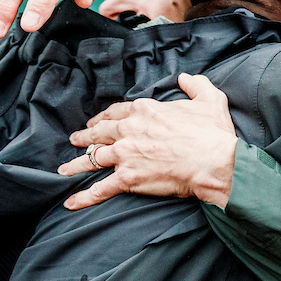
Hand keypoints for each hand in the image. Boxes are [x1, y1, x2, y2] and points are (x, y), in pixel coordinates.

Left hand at [59, 74, 238, 209]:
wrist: (214, 162)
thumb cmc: (212, 133)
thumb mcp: (210, 99)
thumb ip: (196, 85)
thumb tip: (186, 78)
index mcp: (144, 110)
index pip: (116, 112)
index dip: (104, 118)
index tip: (97, 122)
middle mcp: (129, 130)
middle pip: (99, 133)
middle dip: (85, 137)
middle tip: (75, 140)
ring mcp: (125, 155)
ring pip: (93, 158)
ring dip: (77, 164)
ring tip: (65, 170)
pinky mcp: (128, 178)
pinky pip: (101, 188)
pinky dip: (85, 196)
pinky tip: (72, 202)